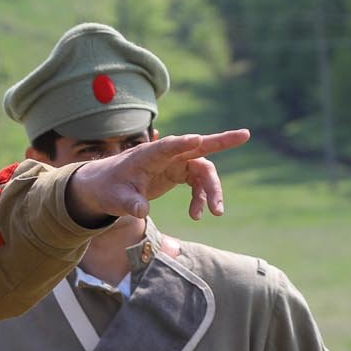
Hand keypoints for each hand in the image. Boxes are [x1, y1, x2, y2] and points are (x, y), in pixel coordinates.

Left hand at [64, 130, 250, 224]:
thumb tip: (141, 212)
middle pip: (197, 147)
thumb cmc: (109, 189)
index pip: (167, 146)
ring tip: (215, 213)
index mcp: (147, 155)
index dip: (182, 143)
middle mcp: (165, 155)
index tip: (198, 139)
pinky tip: (196, 215)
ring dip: (212, 190)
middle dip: (222, 140)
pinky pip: (197, 184)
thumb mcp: (116, 200)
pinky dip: (201, 199)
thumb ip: (129, 204)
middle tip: (246, 135)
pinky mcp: (177, 173)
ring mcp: (173, 163)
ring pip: (202, 170)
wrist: (105, 188)